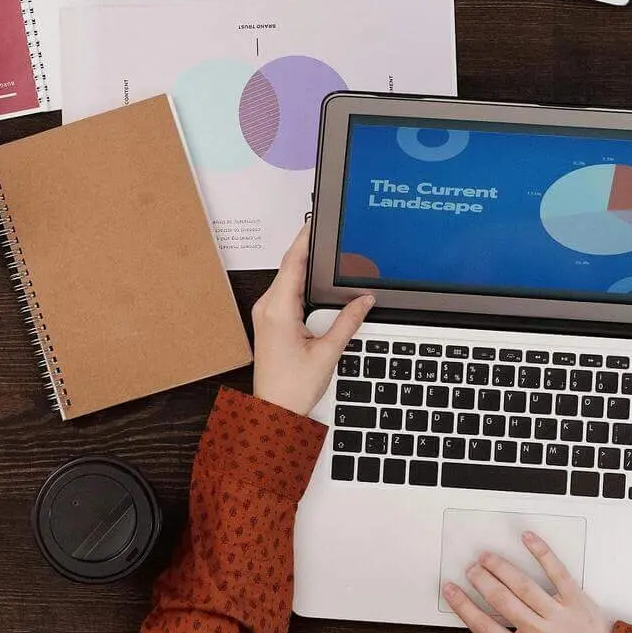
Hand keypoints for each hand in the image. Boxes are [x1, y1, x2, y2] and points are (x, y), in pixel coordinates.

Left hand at [250, 225, 372, 415]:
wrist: (274, 412)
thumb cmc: (292, 388)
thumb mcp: (328, 353)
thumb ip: (348, 322)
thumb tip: (364, 299)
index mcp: (278, 309)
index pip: (293, 261)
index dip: (306, 237)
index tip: (317, 221)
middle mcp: (268, 307)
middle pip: (291, 266)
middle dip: (312, 250)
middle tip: (336, 238)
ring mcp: (267, 313)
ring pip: (289, 279)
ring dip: (308, 268)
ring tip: (332, 257)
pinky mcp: (271, 321)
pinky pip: (287, 292)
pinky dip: (303, 284)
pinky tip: (319, 284)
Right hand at [443, 532, 613, 632]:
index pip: (485, 627)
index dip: (463, 606)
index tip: (450, 591)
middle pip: (501, 601)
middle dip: (481, 581)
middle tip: (470, 570)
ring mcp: (559, 616)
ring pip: (523, 585)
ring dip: (501, 567)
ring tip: (487, 557)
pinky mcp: (577, 601)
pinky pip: (557, 572)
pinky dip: (541, 553)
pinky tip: (527, 540)